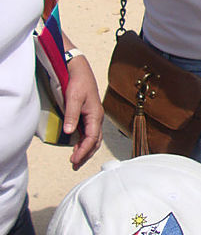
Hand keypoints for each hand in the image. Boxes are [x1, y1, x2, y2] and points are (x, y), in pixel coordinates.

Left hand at [63, 55, 102, 169]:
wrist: (79, 69)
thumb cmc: (78, 81)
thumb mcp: (74, 97)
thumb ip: (72, 115)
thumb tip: (69, 132)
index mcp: (95, 115)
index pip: (92, 139)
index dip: (83, 151)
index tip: (74, 160)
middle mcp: (96, 118)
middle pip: (95, 142)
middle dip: (86, 155)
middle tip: (75, 165)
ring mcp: (93, 117)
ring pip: (93, 138)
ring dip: (85, 150)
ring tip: (76, 160)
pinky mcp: (88, 115)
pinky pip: (89, 133)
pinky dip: (84, 143)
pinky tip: (77, 146)